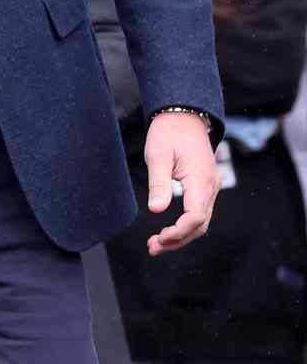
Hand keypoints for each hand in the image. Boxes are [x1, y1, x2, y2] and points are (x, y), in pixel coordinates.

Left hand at [144, 113, 218, 256]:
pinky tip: (167, 231)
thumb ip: (158, 183)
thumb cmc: (169, 132)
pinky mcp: (204, 186)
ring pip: (200, 222)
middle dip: (177, 240)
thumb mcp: (158, 156)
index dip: (179, 232)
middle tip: (152, 248)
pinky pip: (198, 212)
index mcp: (201, 180)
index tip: (159, 238)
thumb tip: (156, 210)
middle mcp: (210, 186)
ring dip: (180, 236)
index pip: (196, 217)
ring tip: (156, 244)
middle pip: (200, 225)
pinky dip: (184, 226)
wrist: (184, 115)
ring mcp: (210, 187)